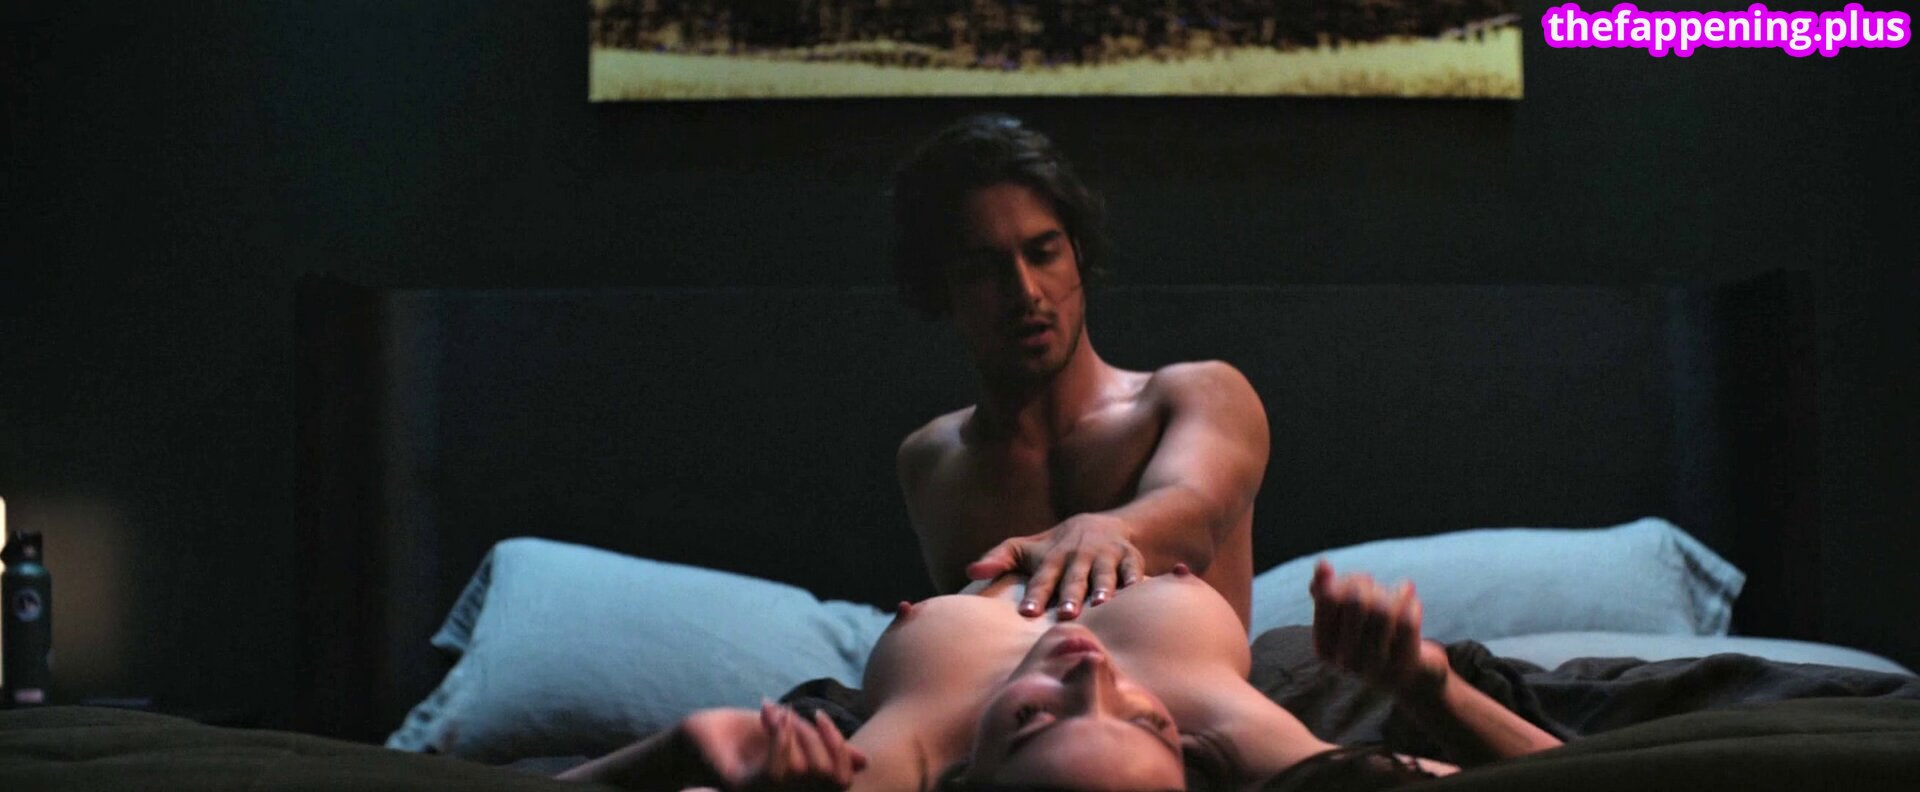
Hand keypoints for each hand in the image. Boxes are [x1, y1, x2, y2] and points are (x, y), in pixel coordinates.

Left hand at [678, 702, 865, 790]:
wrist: (698, 737)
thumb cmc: (742, 740)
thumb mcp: (791, 740)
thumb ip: (823, 750)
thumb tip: (864, 762)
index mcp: (801, 788)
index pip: (840, 780)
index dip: (839, 748)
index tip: (821, 717)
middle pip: (826, 774)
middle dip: (814, 735)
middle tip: (793, 713)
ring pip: (802, 771)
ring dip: (794, 733)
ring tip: (779, 713)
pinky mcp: (742, 787)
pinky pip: (775, 770)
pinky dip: (777, 738)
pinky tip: (771, 716)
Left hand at [966, 513, 1145, 618]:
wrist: (1105, 526)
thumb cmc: (1057, 547)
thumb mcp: (1027, 548)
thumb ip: (999, 558)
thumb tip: (970, 571)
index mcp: (1053, 558)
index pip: (1042, 578)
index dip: (1035, 594)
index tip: (1027, 612)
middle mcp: (1079, 557)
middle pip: (1073, 578)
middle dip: (1070, 595)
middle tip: (1065, 615)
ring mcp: (1106, 558)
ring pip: (1104, 574)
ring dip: (1103, 588)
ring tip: (1102, 604)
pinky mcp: (1130, 559)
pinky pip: (1134, 571)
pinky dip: (1137, 581)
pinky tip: (1137, 593)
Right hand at [1308, 560, 1448, 696]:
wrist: (1412, 678)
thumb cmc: (1373, 640)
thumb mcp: (1347, 618)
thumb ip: (1329, 593)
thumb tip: (1322, 564)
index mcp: (1324, 649)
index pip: (1328, 598)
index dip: (1345, 580)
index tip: (1358, 578)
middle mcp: (1345, 662)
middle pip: (1355, 601)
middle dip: (1368, 584)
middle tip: (1375, 584)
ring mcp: (1375, 667)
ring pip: (1382, 610)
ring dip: (1390, 593)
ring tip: (1396, 591)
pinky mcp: (1404, 664)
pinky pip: (1406, 621)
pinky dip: (1408, 601)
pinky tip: (1410, 596)